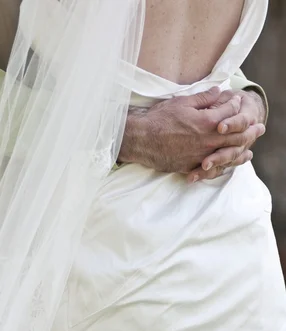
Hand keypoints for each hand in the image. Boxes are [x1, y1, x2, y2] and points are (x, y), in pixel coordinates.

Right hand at [119, 87, 264, 178]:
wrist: (141, 140)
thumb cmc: (158, 119)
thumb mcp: (182, 102)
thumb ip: (203, 98)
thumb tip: (218, 91)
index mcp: (206, 122)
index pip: (230, 113)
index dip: (235, 105)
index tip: (238, 101)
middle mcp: (207, 141)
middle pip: (235, 137)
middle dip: (249, 131)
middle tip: (259, 128)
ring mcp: (200, 155)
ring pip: (227, 156)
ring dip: (241, 153)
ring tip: (249, 152)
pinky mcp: (190, 166)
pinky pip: (212, 170)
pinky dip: (222, 168)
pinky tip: (227, 167)